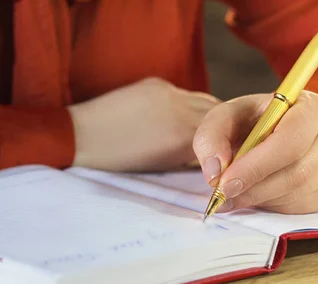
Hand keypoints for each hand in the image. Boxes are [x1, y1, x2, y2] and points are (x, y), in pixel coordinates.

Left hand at [69, 77, 219, 171]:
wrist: (80, 135)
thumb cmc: (119, 161)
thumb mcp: (163, 166)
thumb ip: (192, 156)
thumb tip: (215, 158)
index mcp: (183, 133)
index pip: (225, 134)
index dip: (234, 144)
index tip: (237, 153)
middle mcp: (181, 107)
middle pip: (220, 114)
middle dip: (227, 128)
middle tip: (228, 142)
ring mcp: (168, 92)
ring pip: (204, 102)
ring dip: (210, 116)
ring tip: (207, 133)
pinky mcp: (155, 84)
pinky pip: (184, 95)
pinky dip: (188, 108)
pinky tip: (178, 119)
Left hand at [193, 91, 317, 213]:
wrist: (275, 129)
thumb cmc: (253, 121)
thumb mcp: (226, 117)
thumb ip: (211, 137)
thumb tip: (215, 172)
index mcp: (312, 107)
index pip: (291, 141)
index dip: (256, 167)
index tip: (225, 183)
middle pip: (298, 173)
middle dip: (255, 189)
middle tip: (224, 197)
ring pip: (299, 193)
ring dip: (262, 199)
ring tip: (237, 194)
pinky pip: (304, 206)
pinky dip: (275, 206)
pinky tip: (260, 195)